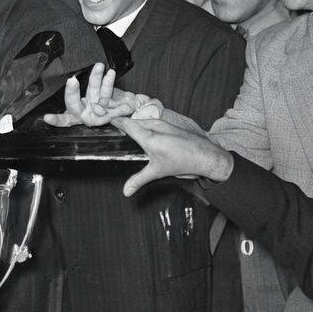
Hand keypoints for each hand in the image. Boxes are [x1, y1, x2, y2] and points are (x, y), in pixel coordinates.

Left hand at [43, 63, 159, 127]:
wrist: (137, 111)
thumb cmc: (124, 119)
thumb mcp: (117, 120)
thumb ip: (112, 114)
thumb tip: (103, 108)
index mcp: (86, 120)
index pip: (68, 121)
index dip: (58, 120)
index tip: (47, 118)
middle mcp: (87, 110)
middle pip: (74, 103)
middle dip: (72, 93)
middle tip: (72, 81)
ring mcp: (93, 100)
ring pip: (91, 89)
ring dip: (96, 78)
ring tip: (99, 66)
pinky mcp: (102, 92)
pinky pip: (103, 86)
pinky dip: (107, 80)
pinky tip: (110, 73)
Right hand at [111, 117, 235, 195]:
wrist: (206, 156)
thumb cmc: (183, 162)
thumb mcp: (158, 172)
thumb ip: (139, 180)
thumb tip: (126, 191)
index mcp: (149, 137)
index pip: (127, 124)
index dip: (115, 121)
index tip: (106, 120)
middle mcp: (155, 127)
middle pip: (133, 121)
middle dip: (123, 123)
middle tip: (112, 128)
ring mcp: (164, 124)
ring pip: (143, 121)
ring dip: (134, 124)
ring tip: (126, 131)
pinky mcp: (170, 125)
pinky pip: (152, 122)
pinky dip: (145, 125)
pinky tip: (144, 133)